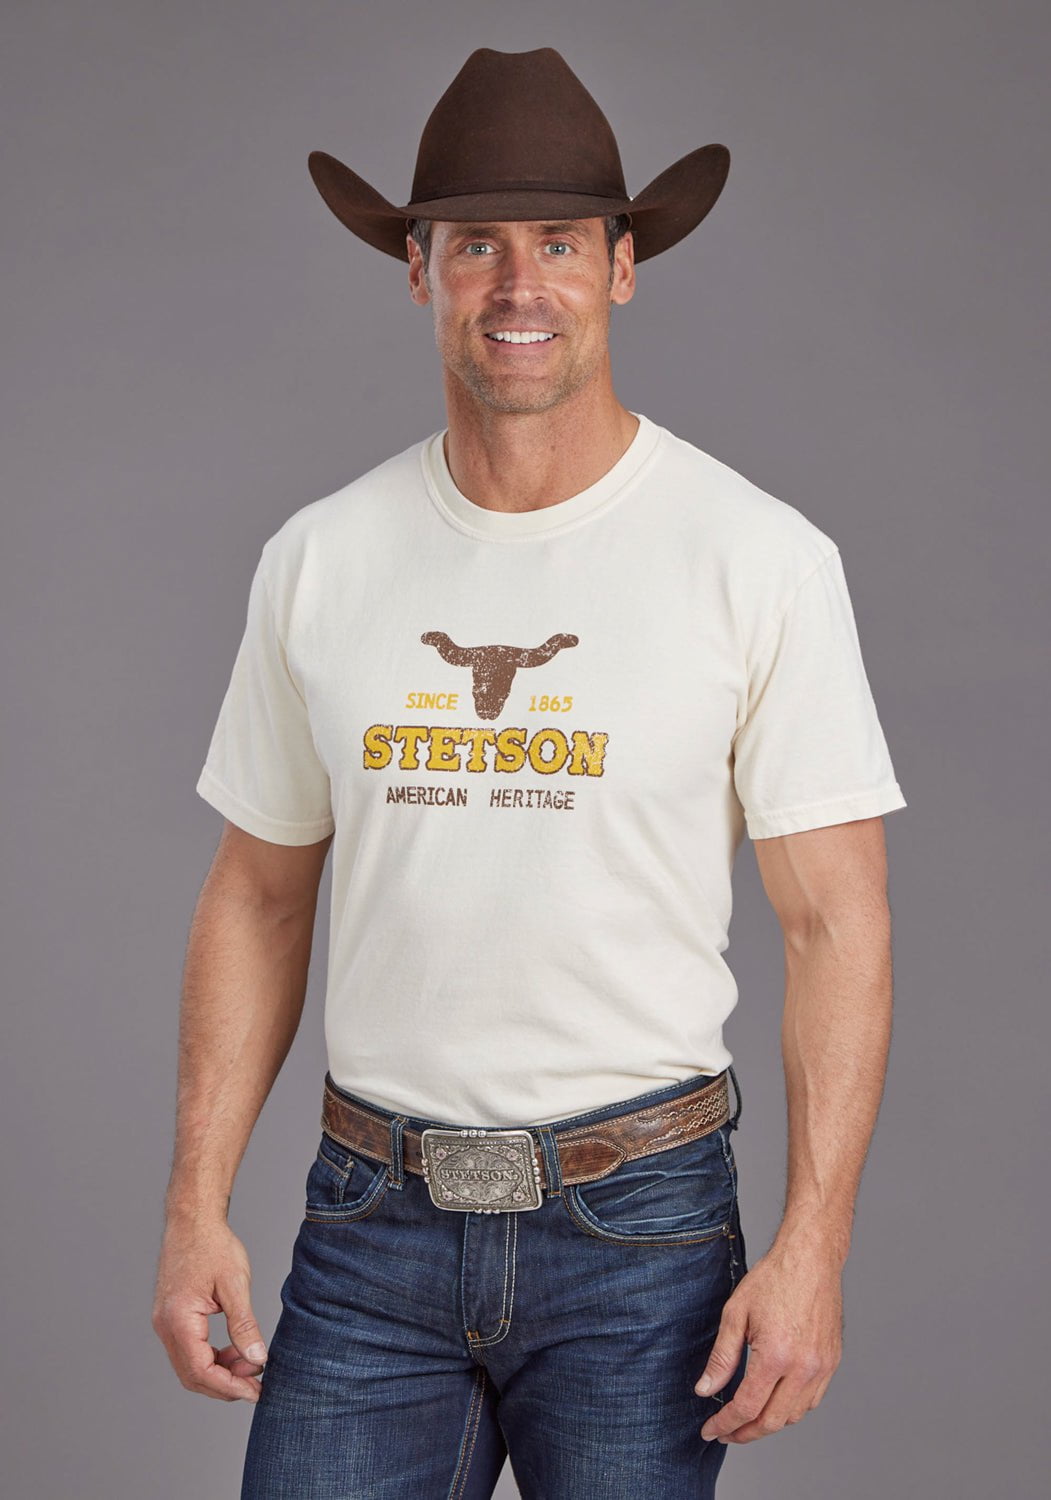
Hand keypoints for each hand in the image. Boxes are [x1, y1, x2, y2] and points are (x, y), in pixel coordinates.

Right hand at [152, 1215, 268, 1402]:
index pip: (201, 1371)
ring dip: (218, 1372)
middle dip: (224, 1385)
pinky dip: (210, 1357)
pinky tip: (233, 1351)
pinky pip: (187, 1350)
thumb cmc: (213, 1245)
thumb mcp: (235, 1285)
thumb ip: (245, 1326)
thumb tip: (257, 1360)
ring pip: (188, 1365)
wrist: (192, 1220)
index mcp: (179, 1319)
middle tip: (256, 1385)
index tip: (256, 1391)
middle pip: (191, 1375)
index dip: (230, 1387)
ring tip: (249, 1364)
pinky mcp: (170, 1317)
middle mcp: (165, 1326)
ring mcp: (164, 1322)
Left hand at [694, 1229, 843, 1443]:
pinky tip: (774, 1401)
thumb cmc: (773, 1279)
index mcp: (776, 1356)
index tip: (710, 1430)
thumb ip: (721, 1357)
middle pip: (772, 1421)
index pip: (747, 1407)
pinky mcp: (832, 1362)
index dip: (725, 1423)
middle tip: (725, 1432)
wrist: (811, 1258)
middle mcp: (804, 1368)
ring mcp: (822, 1367)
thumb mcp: (735, 1313)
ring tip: (746, 1418)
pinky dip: (790, 1409)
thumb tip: (705, 1390)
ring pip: (794, 1415)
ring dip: (768, 1423)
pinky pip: (811, 1401)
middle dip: (744, 1433)